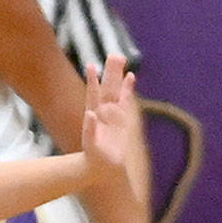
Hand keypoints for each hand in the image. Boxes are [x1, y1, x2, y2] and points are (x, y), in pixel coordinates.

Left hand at [81, 55, 135, 181]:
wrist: (100, 168)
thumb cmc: (94, 159)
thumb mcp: (92, 146)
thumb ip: (90, 130)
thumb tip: (90, 114)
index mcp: (95, 116)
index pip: (94, 95)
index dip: (93, 81)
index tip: (91, 66)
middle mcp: (103, 112)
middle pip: (108, 88)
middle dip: (111, 72)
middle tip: (114, 54)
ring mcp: (113, 114)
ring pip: (116, 91)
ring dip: (118, 76)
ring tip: (121, 58)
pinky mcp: (122, 120)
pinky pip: (125, 100)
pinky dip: (128, 89)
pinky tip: (131, 77)